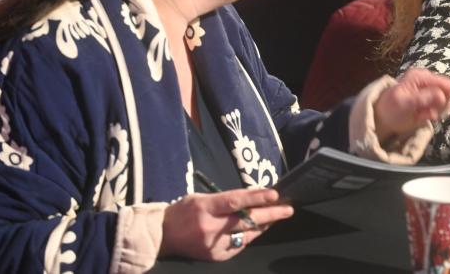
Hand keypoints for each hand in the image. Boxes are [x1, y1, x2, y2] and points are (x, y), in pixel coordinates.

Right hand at [159, 188, 292, 260]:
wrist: (162, 236)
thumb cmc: (184, 211)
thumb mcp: (202, 198)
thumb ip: (226, 198)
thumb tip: (253, 195)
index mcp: (205, 207)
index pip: (235, 201)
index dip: (256, 197)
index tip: (274, 194)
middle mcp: (210, 227)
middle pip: (246, 220)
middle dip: (270, 214)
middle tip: (287, 209)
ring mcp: (213, 244)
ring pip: (246, 235)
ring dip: (263, 226)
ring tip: (276, 218)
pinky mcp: (215, 256)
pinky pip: (239, 246)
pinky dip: (250, 237)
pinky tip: (258, 230)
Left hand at [373, 68, 449, 141]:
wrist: (381, 118)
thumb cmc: (389, 108)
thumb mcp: (404, 103)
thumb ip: (423, 99)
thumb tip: (442, 94)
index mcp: (420, 77)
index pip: (444, 83)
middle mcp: (426, 82)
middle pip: (447, 94)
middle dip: (439, 107)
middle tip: (425, 114)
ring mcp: (428, 92)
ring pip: (444, 104)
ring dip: (434, 113)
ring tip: (418, 115)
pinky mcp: (428, 101)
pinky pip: (438, 110)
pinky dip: (430, 116)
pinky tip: (419, 117)